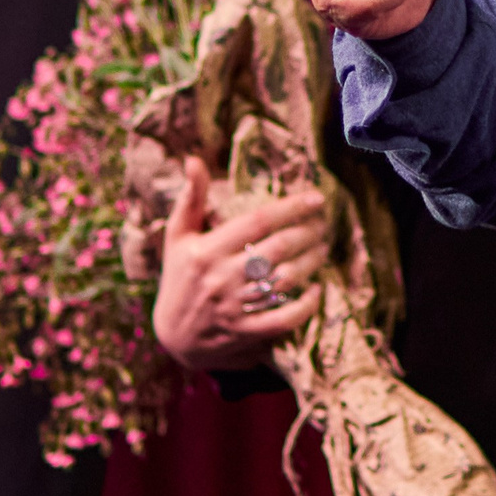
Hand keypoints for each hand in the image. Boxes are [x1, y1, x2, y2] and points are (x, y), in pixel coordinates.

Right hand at [151, 157, 324, 371]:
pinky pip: (283, 319)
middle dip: (308, 232)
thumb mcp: (178, 236)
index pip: (257, 222)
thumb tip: (194, 159)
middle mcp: (220, 277)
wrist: (171, 335)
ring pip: (284, 280)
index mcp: (206, 250)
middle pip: (277, 248)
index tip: (317, 199)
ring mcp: (233, 307)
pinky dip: (306, 306)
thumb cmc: (179, 276)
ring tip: (323, 248)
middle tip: (324, 223)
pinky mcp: (244, 333)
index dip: (291, 208)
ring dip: (311, 262)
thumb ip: (191, 198)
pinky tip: (318, 290)